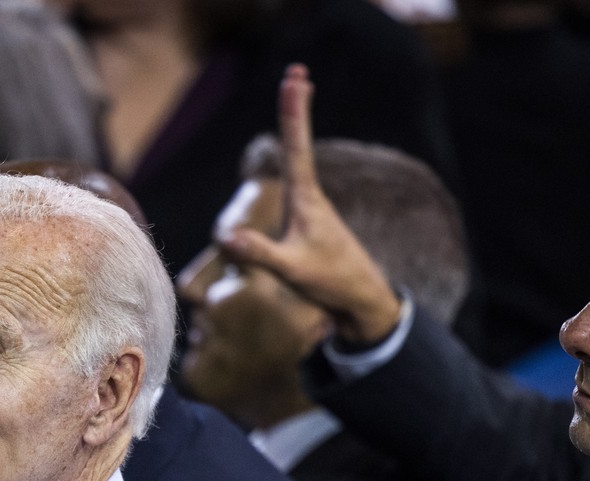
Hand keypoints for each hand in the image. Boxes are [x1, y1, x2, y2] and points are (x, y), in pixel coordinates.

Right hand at [214, 65, 401, 349]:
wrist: (362, 298)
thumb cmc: (329, 282)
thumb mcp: (291, 270)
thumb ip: (259, 253)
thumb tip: (227, 236)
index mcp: (306, 201)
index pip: (296, 149)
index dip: (293, 114)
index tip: (295, 80)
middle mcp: (311, 197)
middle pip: (299, 144)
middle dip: (296, 110)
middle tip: (297, 73)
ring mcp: (312, 208)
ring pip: (300, 159)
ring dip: (296, 128)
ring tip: (297, 94)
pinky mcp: (311, 221)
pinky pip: (298, 179)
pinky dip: (294, 156)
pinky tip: (294, 156)